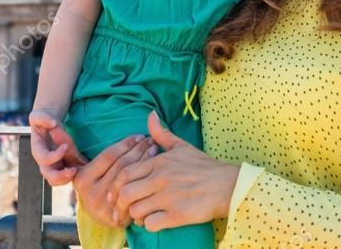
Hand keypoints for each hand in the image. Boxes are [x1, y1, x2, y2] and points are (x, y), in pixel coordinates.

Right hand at [29, 108, 87, 185]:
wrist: (47, 124)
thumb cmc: (43, 120)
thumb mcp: (39, 115)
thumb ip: (43, 118)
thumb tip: (53, 123)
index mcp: (38, 150)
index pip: (44, 159)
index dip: (54, 156)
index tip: (65, 146)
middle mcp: (43, 161)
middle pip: (48, 176)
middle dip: (60, 176)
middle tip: (73, 170)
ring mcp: (51, 165)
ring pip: (55, 181)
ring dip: (65, 179)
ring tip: (76, 172)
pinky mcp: (59, 166)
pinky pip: (63, 178)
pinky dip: (70, 177)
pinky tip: (80, 170)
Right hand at [72, 134, 157, 227]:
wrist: (101, 215)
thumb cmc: (95, 185)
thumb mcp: (84, 170)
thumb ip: (74, 151)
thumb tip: (56, 131)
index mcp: (81, 179)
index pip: (109, 156)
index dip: (126, 144)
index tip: (139, 135)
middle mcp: (91, 194)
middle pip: (121, 166)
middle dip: (138, 150)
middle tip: (151, 139)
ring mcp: (105, 207)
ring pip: (130, 178)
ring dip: (145, 161)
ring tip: (155, 149)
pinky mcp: (117, 218)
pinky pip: (135, 193)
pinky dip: (146, 178)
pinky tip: (154, 169)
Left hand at [112, 111, 238, 230]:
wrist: (226, 185)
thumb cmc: (203, 166)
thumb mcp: (181, 146)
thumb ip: (161, 133)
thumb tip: (150, 115)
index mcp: (159, 162)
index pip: (124, 173)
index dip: (115, 186)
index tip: (114, 194)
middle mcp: (160, 179)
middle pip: (126, 194)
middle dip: (120, 204)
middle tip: (122, 210)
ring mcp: (168, 198)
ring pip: (136, 210)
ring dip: (135, 216)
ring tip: (140, 216)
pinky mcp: (177, 215)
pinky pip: (151, 224)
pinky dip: (148, 225)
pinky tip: (154, 221)